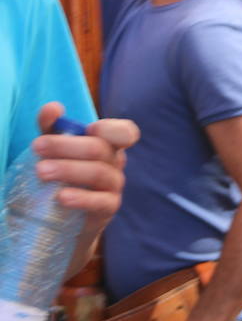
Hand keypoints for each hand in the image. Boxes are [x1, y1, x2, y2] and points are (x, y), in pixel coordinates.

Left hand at [33, 103, 138, 229]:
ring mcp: (114, 186)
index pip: (126, 132)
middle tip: (36, 147)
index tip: (90, 129)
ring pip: (98, 173)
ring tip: (41, 171)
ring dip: (68, 170)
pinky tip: (61, 197)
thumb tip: (54, 108)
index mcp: (107, 144)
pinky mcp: (108, 209)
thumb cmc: (62, 173)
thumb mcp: (54, 147)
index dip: (113, 129)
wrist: (64, 213)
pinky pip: (100, 202)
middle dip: (66, 146)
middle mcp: (115, 163)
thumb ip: (52, 127)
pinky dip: (81, 198)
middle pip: (100, 149)